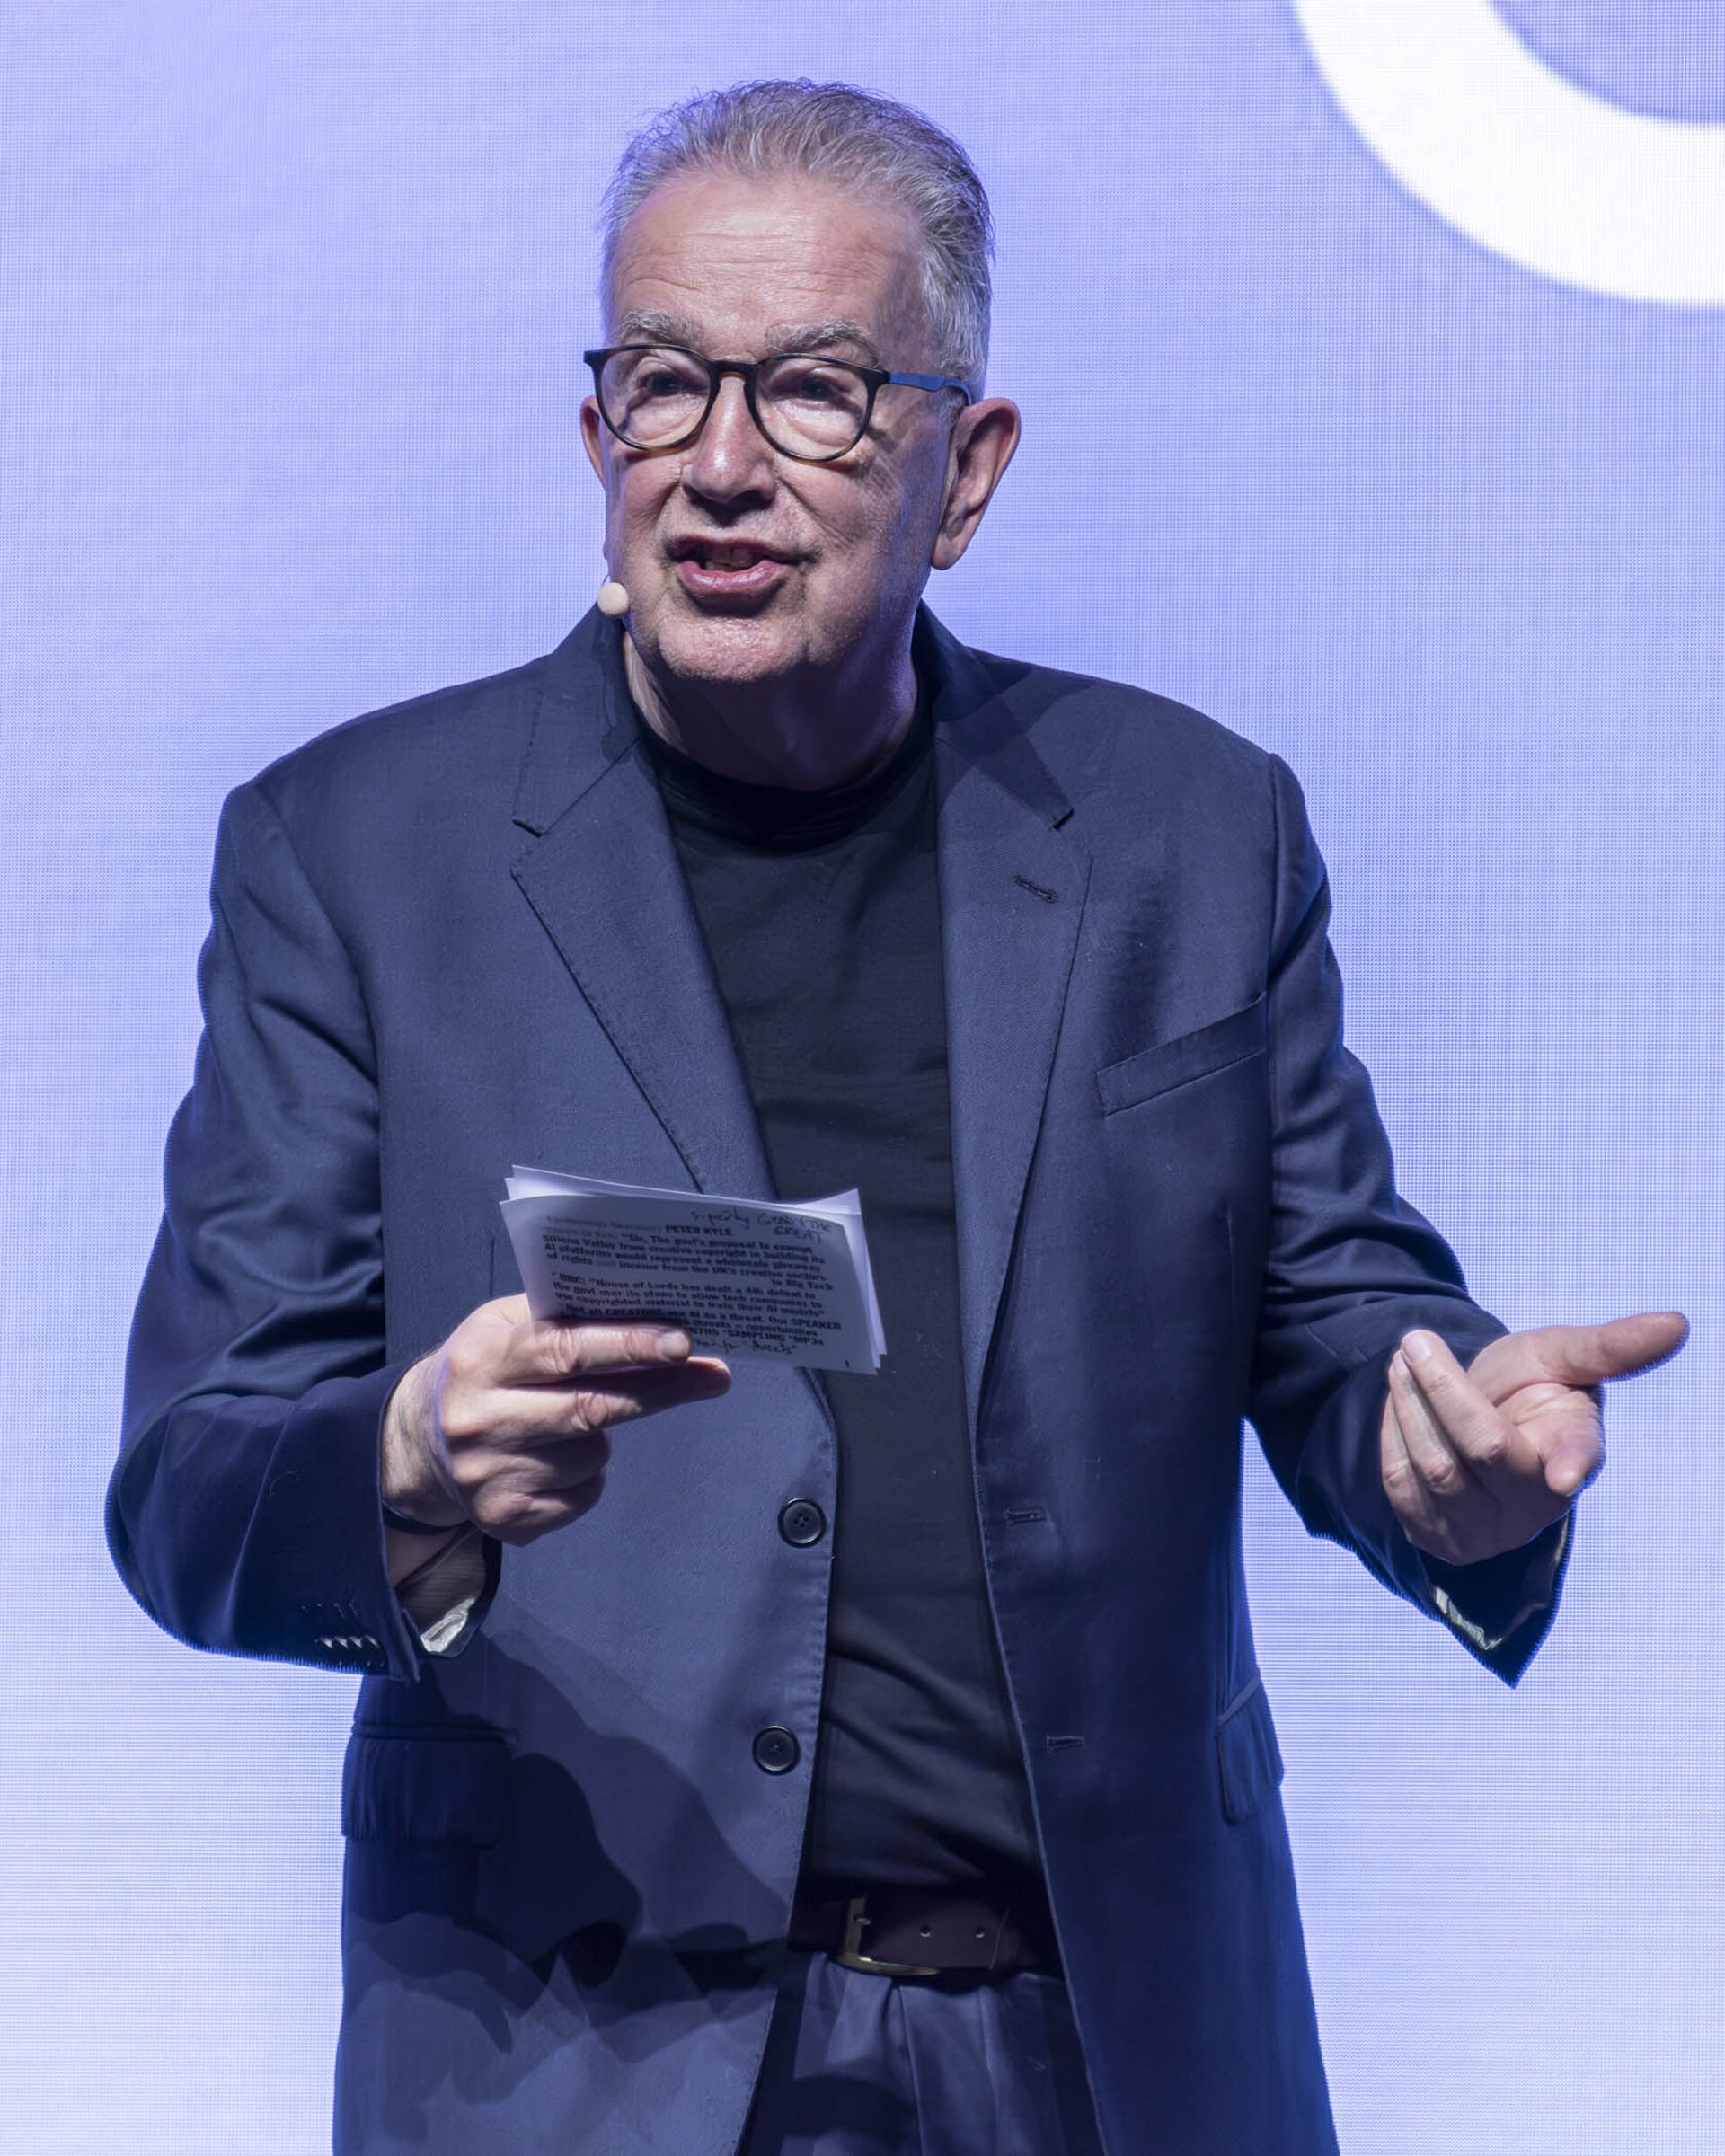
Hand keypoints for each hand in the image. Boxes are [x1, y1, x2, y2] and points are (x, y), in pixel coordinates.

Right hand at [381, 1295, 730, 1552]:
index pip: (565, 1349)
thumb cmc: (482, 1370)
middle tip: (713, 1377)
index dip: (628, 1345)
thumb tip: (653, 1318)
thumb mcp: (502, 1326)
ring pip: (593, 1453)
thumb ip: (562, 1318)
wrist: (415, 1445)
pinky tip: (559, 1457)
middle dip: (660, 1390)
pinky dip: (589, 1473)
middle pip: (591, 1407)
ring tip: (575, 1421)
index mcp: (483, 1360)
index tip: (683, 1342)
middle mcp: (482, 1420)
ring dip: (605, 1435)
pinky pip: (584, 1494)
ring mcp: (491, 1476)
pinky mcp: (504, 1519)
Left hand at [1380, 1311, 1687, 1566]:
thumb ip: (1610, 1346)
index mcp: (1577, 1452)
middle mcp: (1538, 1503)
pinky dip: (1393, 1433)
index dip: (1571, 1462)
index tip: (1566, 1472)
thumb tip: (1676, 1323)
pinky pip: (1400, 1485)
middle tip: (1415, 1340)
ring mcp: (1488, 1530)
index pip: (1576, 1458)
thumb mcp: (1562, 1356)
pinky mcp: (1440, 1539)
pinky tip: (1398, 1403)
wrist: (1476, 1420)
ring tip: (1403, 1360)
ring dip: (1409, 1404)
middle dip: (1440, 1387)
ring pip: (1434, 1468)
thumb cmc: (1529, 1386)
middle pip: (1481, 1448)